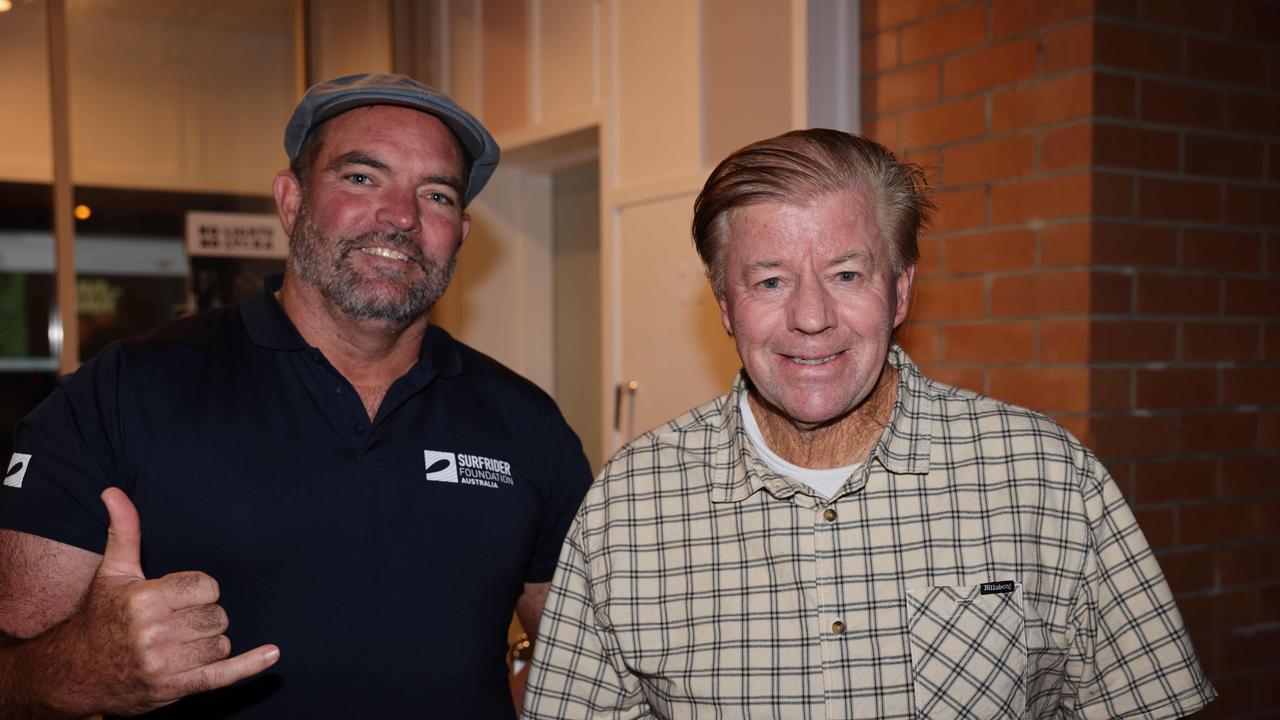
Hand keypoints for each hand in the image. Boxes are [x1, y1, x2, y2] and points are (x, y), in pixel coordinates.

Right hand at [45, 488, 278, 715]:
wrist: (73, 671)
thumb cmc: (100, 616)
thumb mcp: (112, 572)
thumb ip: (124, 531)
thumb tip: (113, 492)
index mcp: (144, 600)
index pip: (207, 587)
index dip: (200, 590)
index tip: (181, 596)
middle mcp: (153, 634)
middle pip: (217, 616)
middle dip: (204, 617)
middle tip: (178, 621)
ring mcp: (163, 665)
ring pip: (221, 644)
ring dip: (210, 642)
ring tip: (181, 641)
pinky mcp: (171, 689)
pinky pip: (221, 676)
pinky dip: (249, 666)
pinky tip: (271, 654)